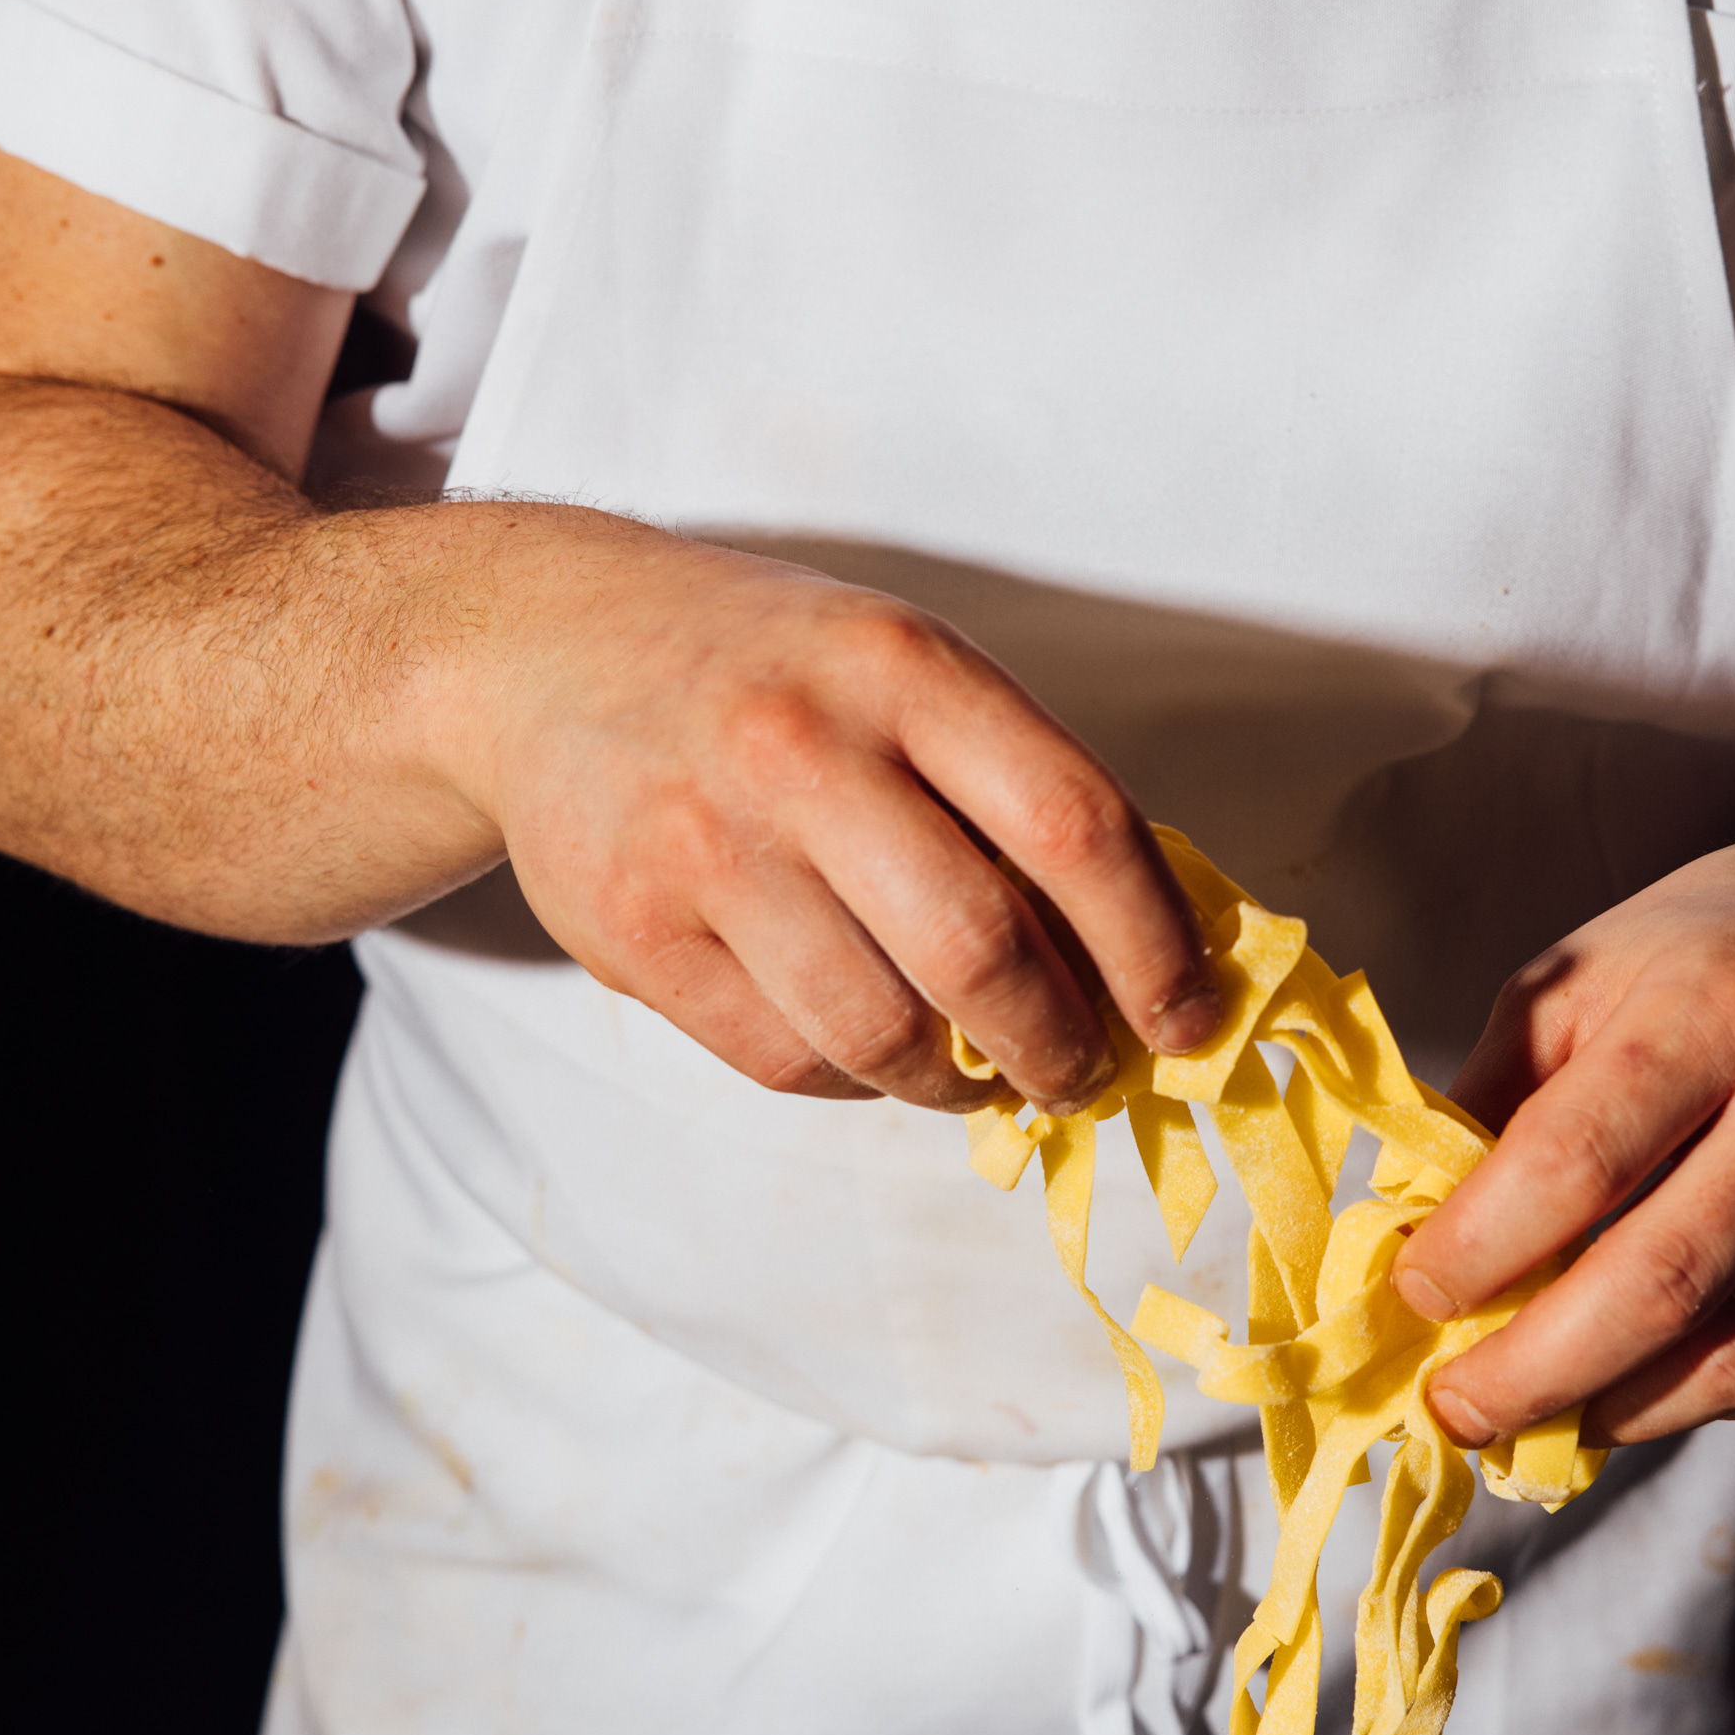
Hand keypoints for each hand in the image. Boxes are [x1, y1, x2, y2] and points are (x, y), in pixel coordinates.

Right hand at [446, 524, 1223, 1111]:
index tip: (1188, 1021)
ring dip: (959, 1083)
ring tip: (981, 1076)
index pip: (1074, 828)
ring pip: (882, 1031)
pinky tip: (873, 1050)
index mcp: (904, 670)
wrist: (545, 651)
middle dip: (1061, 1046)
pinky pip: (787, 1061)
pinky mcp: (636, 931)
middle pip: (981, 951)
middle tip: (1082, 1075)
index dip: (1154, 949)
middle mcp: (804, 749)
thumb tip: (1149, 956)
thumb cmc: (768, 673)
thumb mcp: (904, 670)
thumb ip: (1017, 790)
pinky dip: (856, 1081)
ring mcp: (708, 844)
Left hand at [1390, 801, 1734, 1444]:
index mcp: (1718, 1004)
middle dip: (1531, 1374)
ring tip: (1540, 1418)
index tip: (1410, 1298)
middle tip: (1453, 1412)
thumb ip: (1500, 1098)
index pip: (1573, 1162)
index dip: (1475, 1252)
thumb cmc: (1729, 955)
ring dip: (1616, 1411)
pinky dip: (1708, 1397)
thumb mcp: (1592, 975)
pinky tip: (1648, 1381)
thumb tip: (1416, 1239)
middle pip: (1658, 1286)